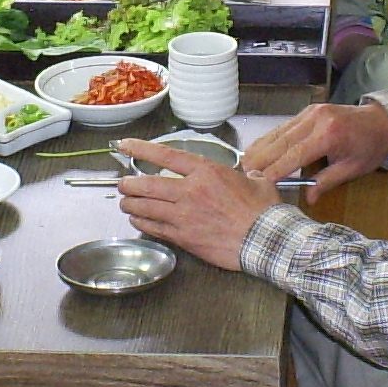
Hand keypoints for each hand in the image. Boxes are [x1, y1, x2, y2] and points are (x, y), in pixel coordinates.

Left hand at [112, 140, 283, 272]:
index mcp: (206, 172)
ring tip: (125, 203)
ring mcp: (185, 216)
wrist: (265, 241)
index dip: (141, 149)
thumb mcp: (257, 182)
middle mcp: (190, 191)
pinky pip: (154, 228)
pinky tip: (137, 221)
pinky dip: (142, 223)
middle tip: (122, 184)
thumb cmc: (263, 212)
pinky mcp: (184, 237)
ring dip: (130, 204)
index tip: (125, 145)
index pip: (166, 156)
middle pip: (147, 184)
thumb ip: (245, 175)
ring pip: (146, 207)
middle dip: (129, 183)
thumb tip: (248, 175)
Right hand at [241, 101, 387, 199]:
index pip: (295, 155)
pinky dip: (269, 140)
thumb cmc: (370, 147)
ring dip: (259, 149)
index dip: (275, 169)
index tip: (259, 183)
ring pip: (278, 132)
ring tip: (243, 165)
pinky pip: (283, 127)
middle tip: (242, 176)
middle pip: (280, 141)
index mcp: (329, 135)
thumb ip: (326, 182)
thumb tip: (307, 199)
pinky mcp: (307, 111)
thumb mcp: (352, 169)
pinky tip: (257, 151)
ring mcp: (310, 112)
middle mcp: (316, 119)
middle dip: (260, 159)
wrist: (383, 121)